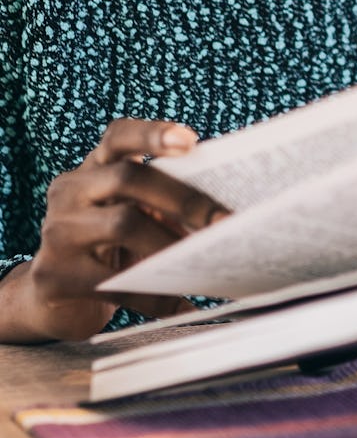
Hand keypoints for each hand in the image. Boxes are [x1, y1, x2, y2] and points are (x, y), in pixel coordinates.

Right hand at [4, 118, 227, 342]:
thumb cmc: (107, 250)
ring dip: (171, 244)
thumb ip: (161, 206)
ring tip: (204, 262)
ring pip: (123, 224)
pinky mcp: (53, 275)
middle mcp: (69, 191)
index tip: (190, 140)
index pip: (118, 137)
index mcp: (93, 169)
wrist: (51, 301)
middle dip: (183, 198)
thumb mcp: (128, 217)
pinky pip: (114, 282)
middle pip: (128, 178)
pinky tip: (180, 303)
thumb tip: (220, 217)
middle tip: (224, 221)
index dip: (152, 134)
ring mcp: (57, 232)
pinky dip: (154, 295)